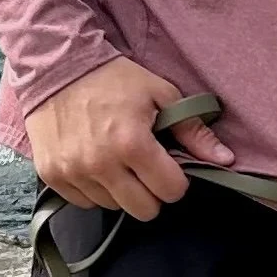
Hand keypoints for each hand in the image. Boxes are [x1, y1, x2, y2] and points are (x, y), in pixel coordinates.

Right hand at [24, 57, 223, 218]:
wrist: (54, 66)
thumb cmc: (111, 78)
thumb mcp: (159, 93)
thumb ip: (192, 130)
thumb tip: (225, 159)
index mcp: (132, 144)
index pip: (170, 191)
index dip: (175, 179)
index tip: (168, 164)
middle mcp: (101, 164)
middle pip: (144, 210)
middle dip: (151, 192)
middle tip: (144, 168)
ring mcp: (73, 172)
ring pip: (113, 206)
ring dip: (120, 190)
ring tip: (115, 160)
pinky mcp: (52, 175)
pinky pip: (83, 202)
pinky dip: (93, 189)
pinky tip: (94, 163)